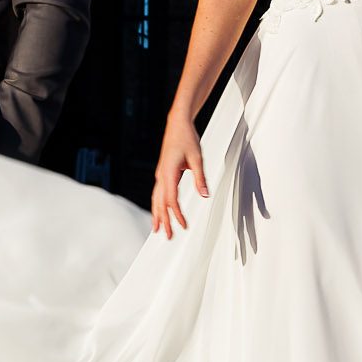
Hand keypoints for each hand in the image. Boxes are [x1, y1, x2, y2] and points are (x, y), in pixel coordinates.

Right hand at [151, 112, 206, 238]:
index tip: (183, 226)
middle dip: (163, 220)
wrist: (177, 125)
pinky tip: (159, 211)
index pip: (171, 199)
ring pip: (156, 199)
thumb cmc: (187, 139)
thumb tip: (205, 195)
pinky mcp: (162, 173)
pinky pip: (158, 193)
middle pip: (160, 203)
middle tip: (167, 237)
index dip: (176, 214)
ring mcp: (160, 174)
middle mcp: (161, 176)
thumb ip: (200, 178)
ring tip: (157, 229)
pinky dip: (157, 205)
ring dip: (157, 215)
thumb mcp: (197, 158)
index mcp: (168, 173)